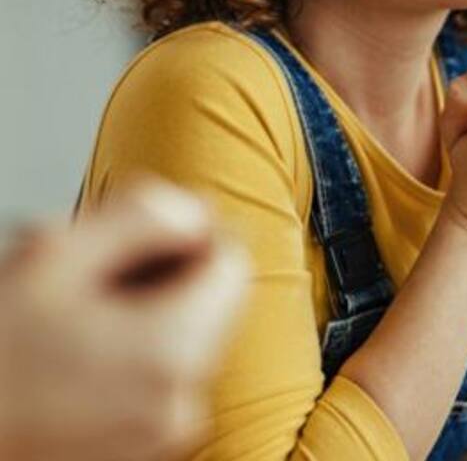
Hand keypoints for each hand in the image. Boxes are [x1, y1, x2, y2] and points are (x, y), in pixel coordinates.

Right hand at [0, 179, 248, 460]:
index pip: (232, 263)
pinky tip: (75, 353)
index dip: (189, 234)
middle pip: (211, 303)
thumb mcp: (54, 258)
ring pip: (185, 340)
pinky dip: (132, 355)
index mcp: (173, 352)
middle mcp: (183, 403)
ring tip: (71, 316)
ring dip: (143, 313)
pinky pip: (162, 382)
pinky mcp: (142, 450)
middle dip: (161, 275)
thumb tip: (194, 209)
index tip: (137, 234)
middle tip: (88, 273)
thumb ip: (140, 217)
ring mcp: (164, 434)